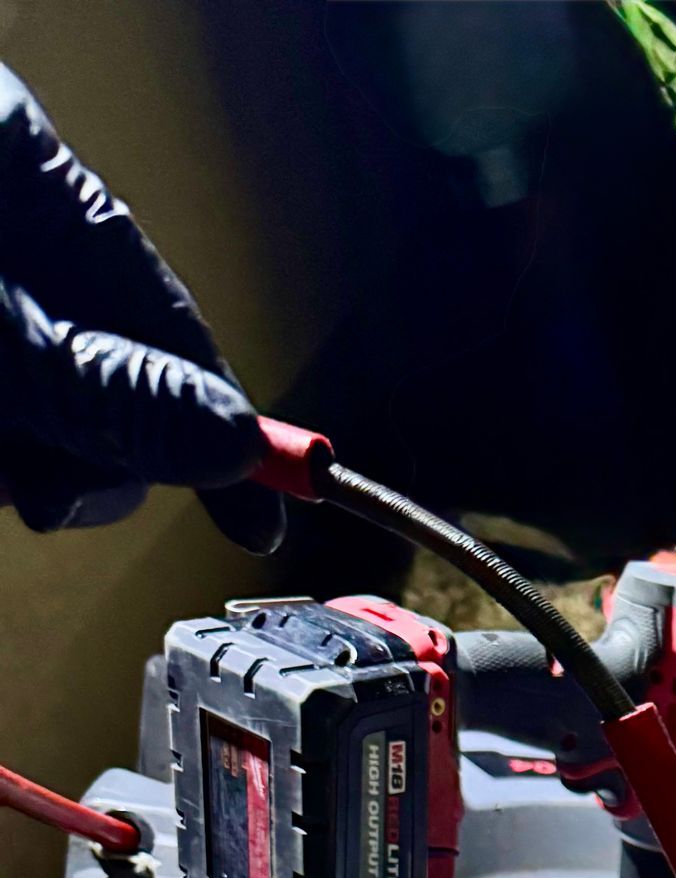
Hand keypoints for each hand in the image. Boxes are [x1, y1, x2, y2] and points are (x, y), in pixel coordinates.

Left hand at [0, 69, 281, 550]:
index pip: (173, 324)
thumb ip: (111, 392)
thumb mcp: (0, 340)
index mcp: (38, 182)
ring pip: (52, 414)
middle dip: (93, 457)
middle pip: (111, 379)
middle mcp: (19, 240)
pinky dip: (1, 452)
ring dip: (31, 463)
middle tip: (47, 493)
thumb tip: (234, 443)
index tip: (267, 514)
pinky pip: (12, 424)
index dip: (226, 431)